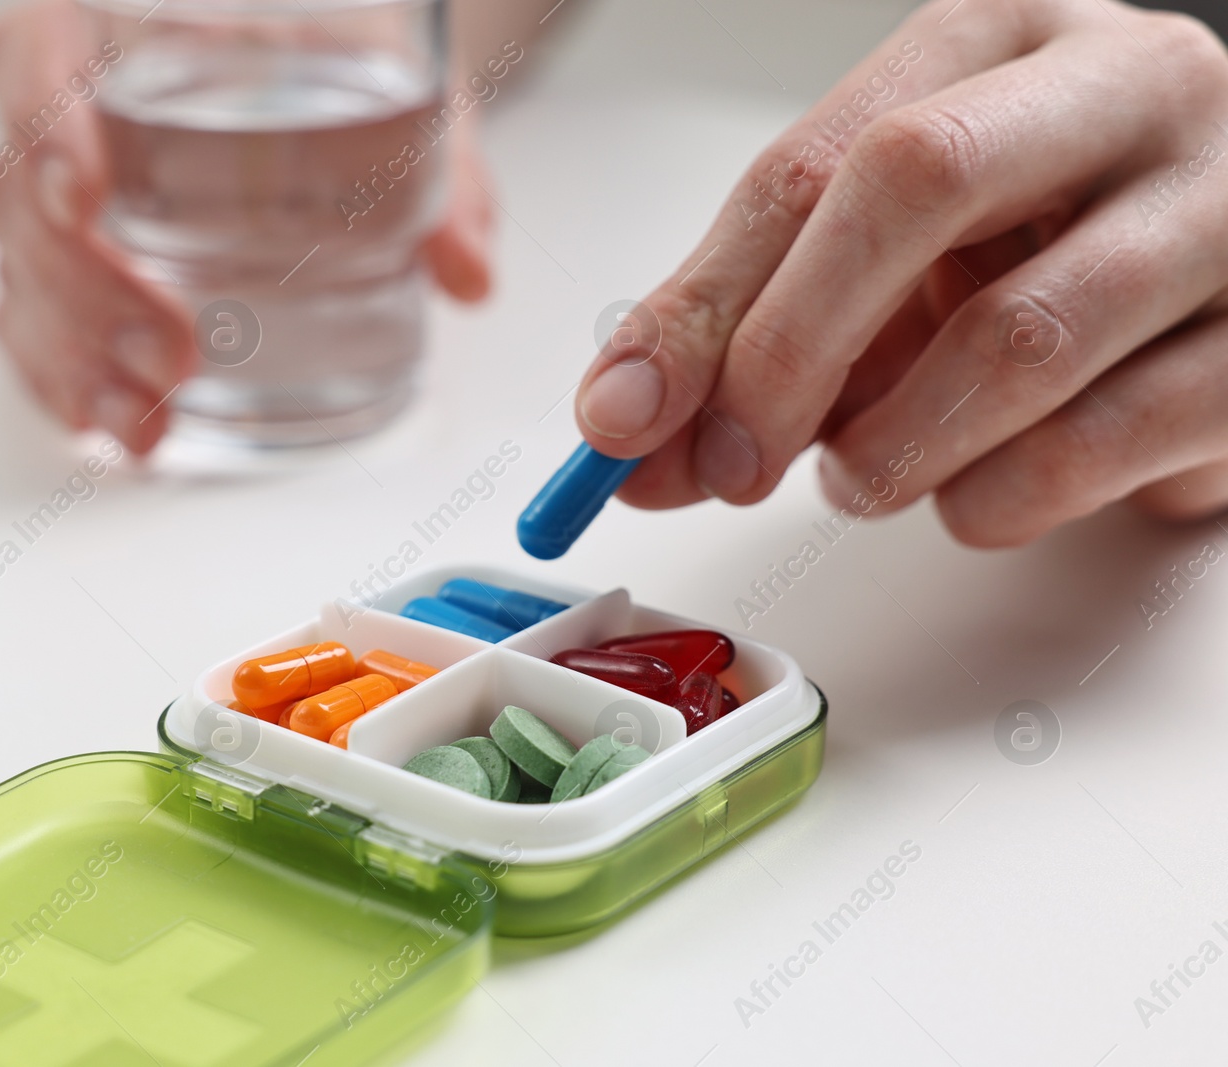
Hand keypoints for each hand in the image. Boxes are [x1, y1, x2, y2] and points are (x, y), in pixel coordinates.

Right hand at [0, 0, 492, 454]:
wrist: (329, 93)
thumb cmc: (341, 70)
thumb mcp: (404, 92)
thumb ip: (442, 171)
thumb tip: (467, 269)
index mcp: (118, 32)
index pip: (35, 56)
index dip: (43, 125)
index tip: (86, 198)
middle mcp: (74, 115)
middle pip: (19, 195)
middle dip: (86, 290)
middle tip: (172, 353)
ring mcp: (63, 203)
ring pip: (22, 278)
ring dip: (75, 360)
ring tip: (147, 420)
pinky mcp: (77, 274)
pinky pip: (37, 329)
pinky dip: (71, 385)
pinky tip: (118, 427)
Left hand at [573, 0, 1227, 544]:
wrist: (1221, 289)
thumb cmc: (1031, 250)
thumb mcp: (879, 264)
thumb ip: (748, 333)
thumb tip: (627, 428)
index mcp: (998, 42)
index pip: (818, 158)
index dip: (705, 301)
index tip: (624, 415)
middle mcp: (1126, 90)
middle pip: (915, 183)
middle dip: (790, 351)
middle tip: (732, 461)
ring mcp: (1222, 208)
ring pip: (1016, 338)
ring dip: (892, 448)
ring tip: (861, 475)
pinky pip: (1099, 445)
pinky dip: (992, 500)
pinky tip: (971, 491)